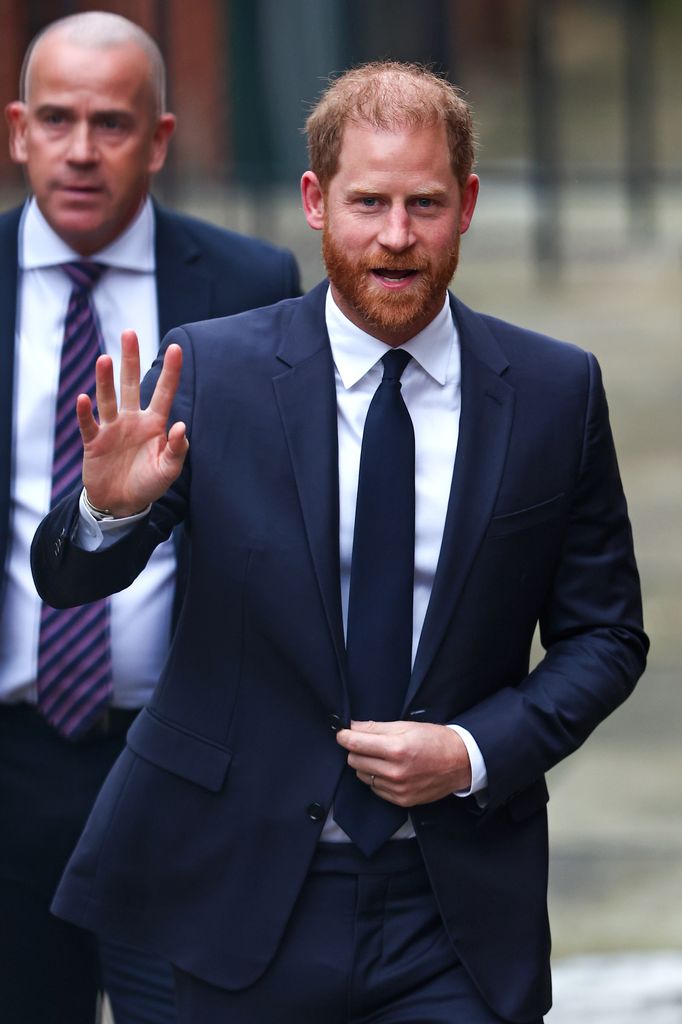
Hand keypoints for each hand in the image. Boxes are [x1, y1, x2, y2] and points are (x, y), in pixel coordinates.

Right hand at [77, 330, 187, 515]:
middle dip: (130, 359)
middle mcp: (132, 420)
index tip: (176, 348)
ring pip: (107, 398)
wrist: (121, 504)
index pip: (164, 392)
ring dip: (105, 380)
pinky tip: (83, 399)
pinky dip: (84, 413)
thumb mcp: (168, 471)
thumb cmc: (147, 485)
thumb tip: (182, 426)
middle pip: (130, 384)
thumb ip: (177, 450)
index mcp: (154, 424)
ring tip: (105, 359)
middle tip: (129, 333)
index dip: (170, 371)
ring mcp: (111, 428)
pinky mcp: (94, 442)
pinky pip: (88, 424)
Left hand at [336, 720, 471, 805]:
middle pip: (355, 761)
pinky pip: (375, 789)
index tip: (341, 733)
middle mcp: (395, 772)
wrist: (460, 763)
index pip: (356, 744)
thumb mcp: (406, 726)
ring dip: (366, 766)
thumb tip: (352, 726)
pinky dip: (377, 779)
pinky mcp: (402, 801)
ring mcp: (398, 789)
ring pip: (363, 776)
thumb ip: (376, 728)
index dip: (344, 737)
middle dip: (357, 750)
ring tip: (382, 757)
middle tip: (366, 743)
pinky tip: (390, 770)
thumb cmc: (434, 740)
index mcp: (397, 749)